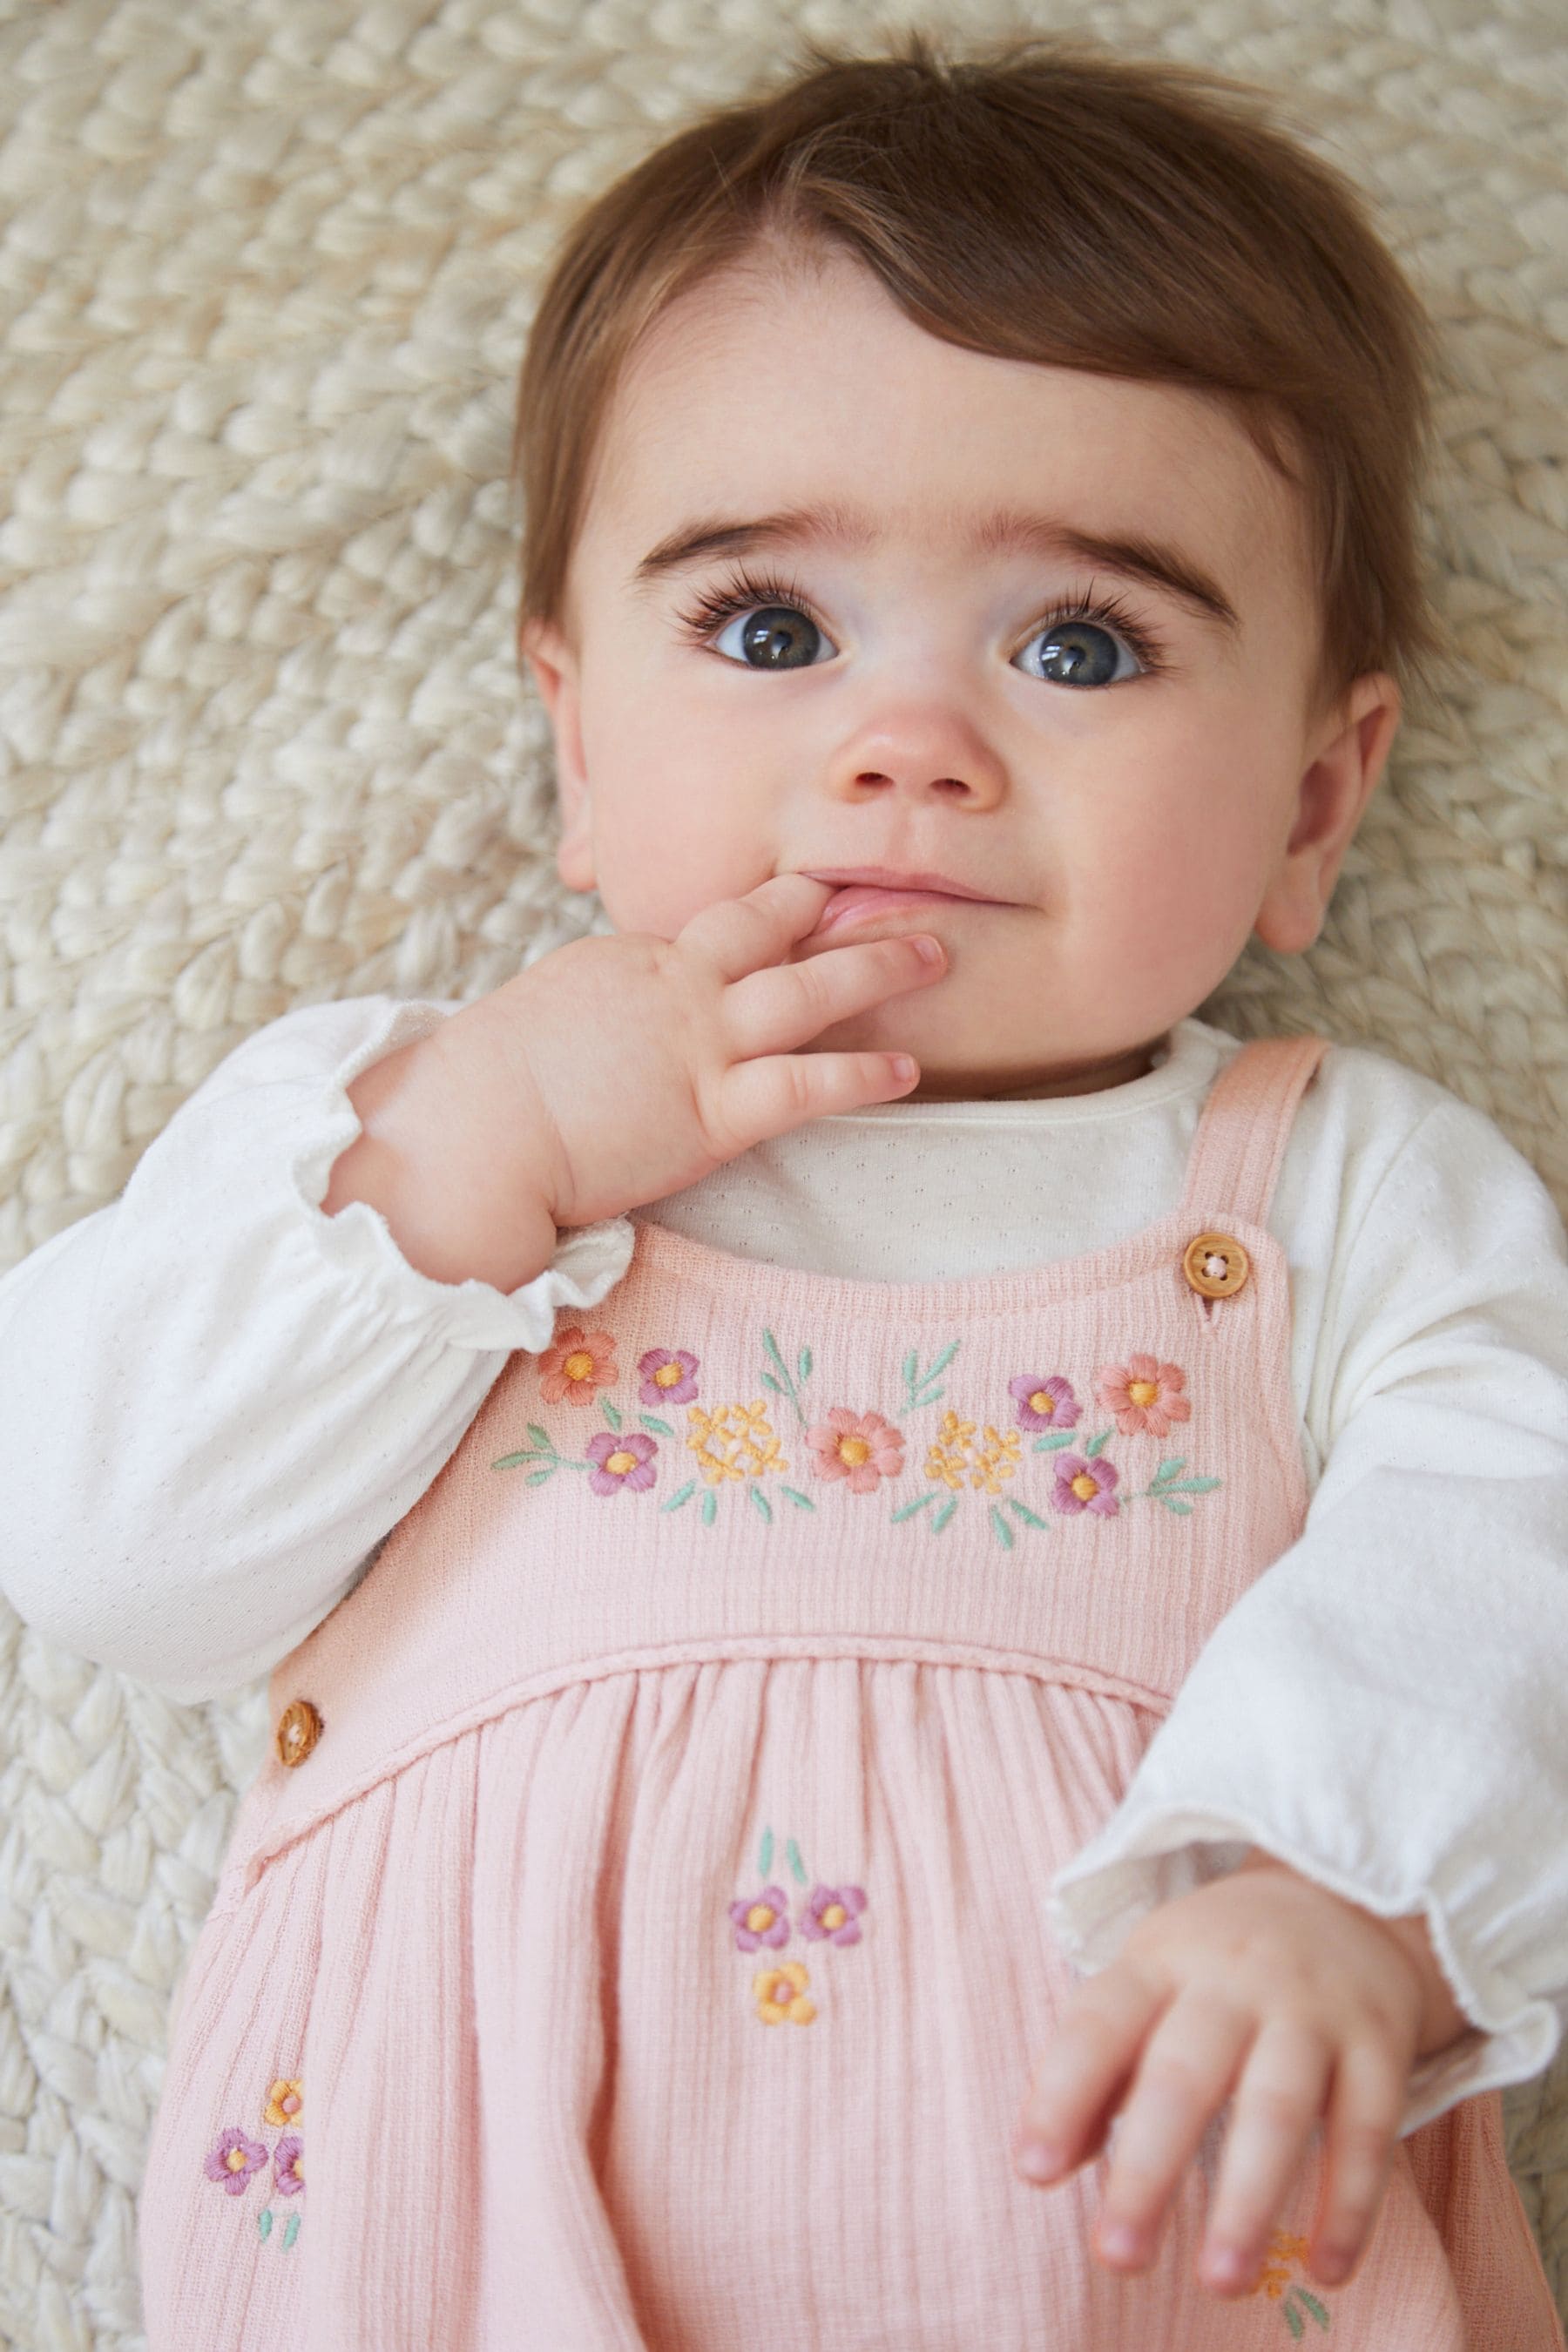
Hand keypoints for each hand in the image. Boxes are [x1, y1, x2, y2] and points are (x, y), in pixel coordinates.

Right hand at [444, 872, 944, 1230]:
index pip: (716, 932)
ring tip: (935, 955)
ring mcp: (699, 1043)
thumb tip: (610, 1035)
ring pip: (809, 989)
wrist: (471, 1131)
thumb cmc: (486, 1090)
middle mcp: (675, 985)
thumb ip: (597, 1014)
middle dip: (838, 911)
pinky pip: (806, 1083)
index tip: (813, 903)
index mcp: (632, 960)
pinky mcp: (712, 1111)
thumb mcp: (547, 1019)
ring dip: (878, 967)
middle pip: (772, 928)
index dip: (773, 916)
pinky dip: (862, 1073)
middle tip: (901, 896)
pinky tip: (905, 1069)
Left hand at [1012, 1852, 1473, 2298]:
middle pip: (1184, 2073)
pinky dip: (1350, 2204)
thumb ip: (1094, 2070)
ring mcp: (1312, 2010)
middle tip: (1119, 2256)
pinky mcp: (1380, 2045)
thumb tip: (1042, 2164)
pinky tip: (1326, 2271)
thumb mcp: (1147, 1987)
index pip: (1100, 2023)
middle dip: (1148, 2169)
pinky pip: (1367, 2130)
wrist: (1344, 1900)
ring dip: (1247, 2199)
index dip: (1062, 2095)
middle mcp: (1233, 1979)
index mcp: (1160, 1960)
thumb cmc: (1216, 1971)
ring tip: (1218, 2281)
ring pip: (1277, 2106)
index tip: (1034, 2173)